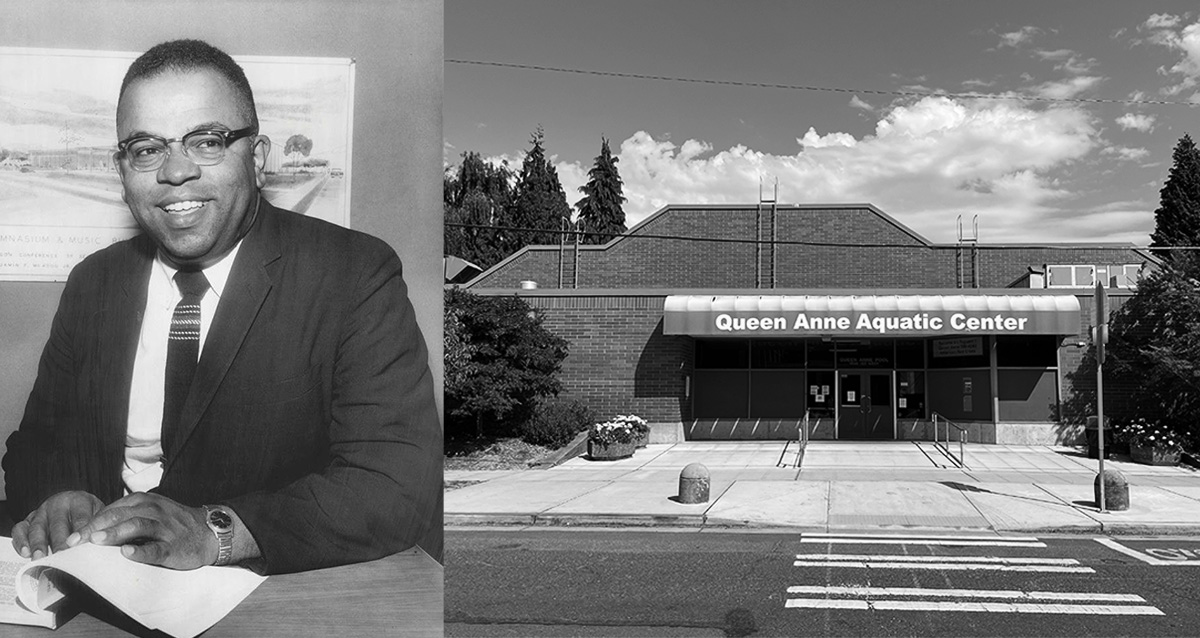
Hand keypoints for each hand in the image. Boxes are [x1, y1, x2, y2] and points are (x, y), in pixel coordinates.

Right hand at [11, 491, 104, 559]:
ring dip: (38, 544)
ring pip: (37, 527)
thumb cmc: (91, 515)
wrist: (76, 505)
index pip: (81, 518)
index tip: (82, 547)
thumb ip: (102, 529)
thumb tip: (108, 544)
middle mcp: (58, 503)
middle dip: (60, 541)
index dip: (81, 533)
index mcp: (79, 500)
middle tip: (62, 557)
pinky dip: (20, 541)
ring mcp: (42, 511)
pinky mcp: (29, 520)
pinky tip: (25, 553)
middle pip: (58, 524)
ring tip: (40, 558)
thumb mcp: (101, 516)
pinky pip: (20, 529)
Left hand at [67, 492, 216, 569]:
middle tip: (75, 541)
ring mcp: (165, 528)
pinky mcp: (174, 547)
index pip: (113, 509)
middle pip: (121, 515)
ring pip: (138, 526)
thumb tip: (92, 529)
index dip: (91, 523)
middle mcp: (154, 511)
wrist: (209, 532)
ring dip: (116, 534)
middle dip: (96, 528)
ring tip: (97, 542)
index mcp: (145, 502)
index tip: (72, 538)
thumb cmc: (173, 525)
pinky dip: (141, 551)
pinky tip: (128, 554)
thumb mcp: (151, 512)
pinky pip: (157, 548)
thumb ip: (126, 516)